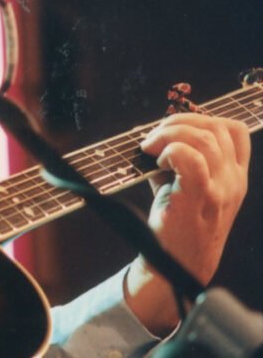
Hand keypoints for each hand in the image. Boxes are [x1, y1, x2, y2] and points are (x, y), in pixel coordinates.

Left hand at [125, 113, 250, 333]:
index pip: (235, 131)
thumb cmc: (177, 226)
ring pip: (205, 138)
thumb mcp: (186, 188)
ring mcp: (220, 189)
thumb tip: (153, 137)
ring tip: (150, 148)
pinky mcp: (201, 197)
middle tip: (152, 138)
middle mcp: (233, 181)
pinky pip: (192, 158)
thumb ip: (179, 162)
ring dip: (170, 134)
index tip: (174, 129)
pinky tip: (157, 161)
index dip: (202, 119)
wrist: (177, 265)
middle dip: (178, 122)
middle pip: (216, 128)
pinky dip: (172, 150)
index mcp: (234, 176)